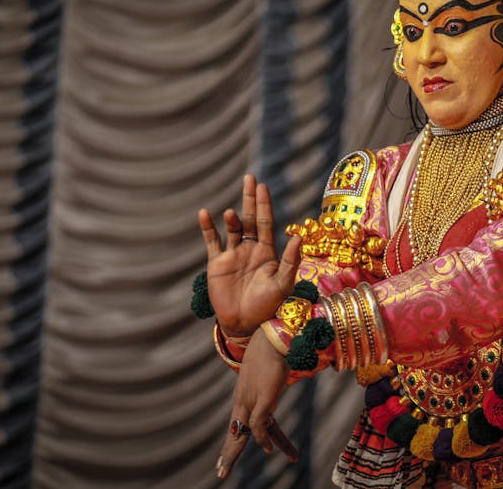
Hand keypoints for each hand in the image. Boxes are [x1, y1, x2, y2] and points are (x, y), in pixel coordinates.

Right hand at [198, 174, 301, 337]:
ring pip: (232, 229)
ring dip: (231, 220)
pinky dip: (208, 228)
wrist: (245, 324)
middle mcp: (250, 249)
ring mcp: (233, 255)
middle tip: (250, 178)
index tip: (263, 187)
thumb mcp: (283, 283)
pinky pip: (212, 241)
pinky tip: (204, 213)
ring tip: (232, 213)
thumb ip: (290, 260)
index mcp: (268, 251)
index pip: (265, 222)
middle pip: (249, 218)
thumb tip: (298, 236)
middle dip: (250, 199)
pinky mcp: (217, 264)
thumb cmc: (268, 306)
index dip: (264, 205)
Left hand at [215, 328, 298, 478]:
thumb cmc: (272, 352)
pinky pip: (259, 424)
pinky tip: (268, 449)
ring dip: (232, 454)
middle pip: (235, 433)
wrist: (274, 338)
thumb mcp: (270, 376)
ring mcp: (252, 400)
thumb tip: (274, 393)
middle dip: (228, 454)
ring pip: (239, 434)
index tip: (226, 458)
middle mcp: (244, 401)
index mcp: (245, 397)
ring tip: (225, 472)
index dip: (234, 442)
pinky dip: (261, 438)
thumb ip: (270, 389)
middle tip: (220, 473)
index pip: (238, 425)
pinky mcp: (263, 399)